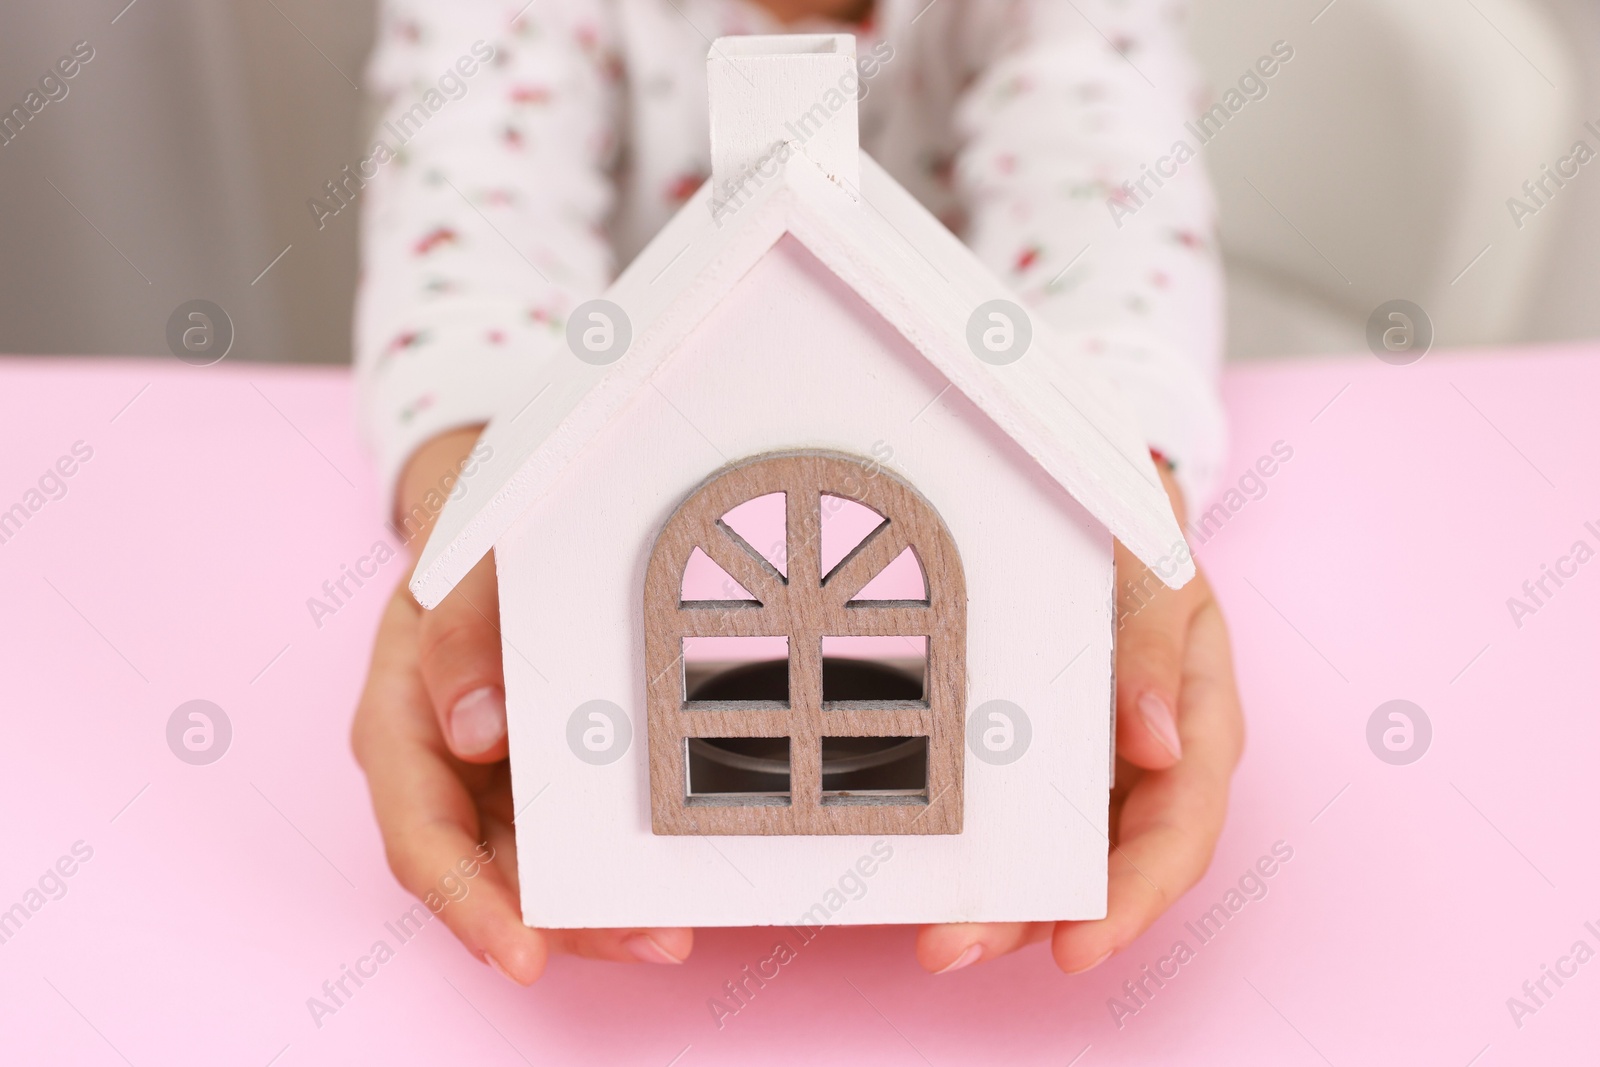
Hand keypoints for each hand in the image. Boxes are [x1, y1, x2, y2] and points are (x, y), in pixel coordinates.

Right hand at [350, 428, 692, 982]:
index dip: (470, 904)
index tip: (523, 952)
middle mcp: (438, 769)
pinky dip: (609, 860)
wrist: (491, 520)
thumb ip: (458, 639)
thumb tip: (473, 733)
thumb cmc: (468, 543)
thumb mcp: (458, 568)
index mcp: (397, 729)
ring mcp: (488, 777)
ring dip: (596, 907)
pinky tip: (663, 875)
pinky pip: (567, 832)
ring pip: (533, 867)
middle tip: (652, 940)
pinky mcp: (534, 772)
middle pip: (490, 873)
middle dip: (565, 923)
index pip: (422, 842)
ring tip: (670, 928)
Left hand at [915, 465, 1245, 974]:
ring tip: (933, 934)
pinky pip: (1020, 815)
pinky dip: (983, 849)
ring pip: (1058, 855)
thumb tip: (1159, 745)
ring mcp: (1097, 762)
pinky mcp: (1046, 753)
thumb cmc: (1143, 532)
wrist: (1106, 499)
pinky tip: (932, 873)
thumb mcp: (1159, 568)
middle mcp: (1152, 762)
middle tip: (952, 947)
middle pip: (1106, 867)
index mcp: (1202, 724)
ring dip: (1001, 903)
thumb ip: (1156, 646)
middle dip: (1035, 919)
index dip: (1131, 897)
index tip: (1078, 944)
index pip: (1177, 833)